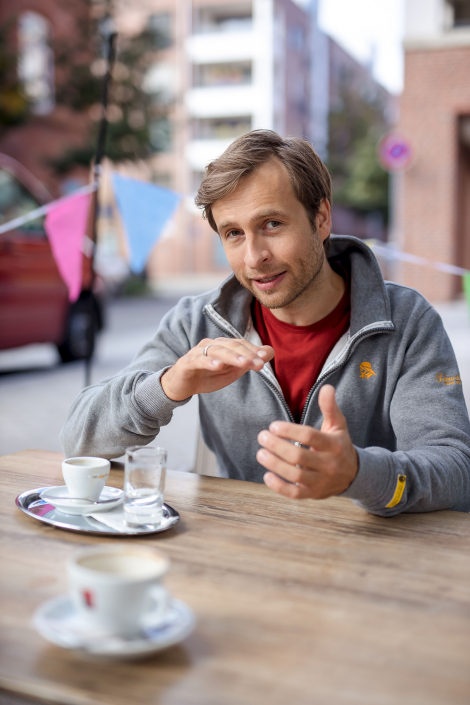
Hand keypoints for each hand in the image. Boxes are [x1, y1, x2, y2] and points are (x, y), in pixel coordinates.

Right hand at [161, 338, 274, 400]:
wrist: (181, 385)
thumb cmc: (207, 376)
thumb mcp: (232, 371)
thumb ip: (249, 361)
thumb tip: (269, 352)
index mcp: (222, 345)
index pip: (240, 344)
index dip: (253, 350)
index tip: (265, 358)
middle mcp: (210, 345)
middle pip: (231, 346)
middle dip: (246, 354)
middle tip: (259, 364)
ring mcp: (197, 352)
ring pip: (217, 351)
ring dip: (232, 357)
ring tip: (244, 364)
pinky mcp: (186, 363)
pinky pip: (199, 360)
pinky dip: (209, 362)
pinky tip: (218, 366)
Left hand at [256, 385, 357, 499]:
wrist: (354, 475)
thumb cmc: (340, 445)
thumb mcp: (338, 425)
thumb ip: (330, 407)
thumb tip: (326, 387)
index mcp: (334, 445)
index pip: (309, 436)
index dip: (289, 430)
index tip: (273, 425)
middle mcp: (329, 464)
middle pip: (298, 456)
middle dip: (276, 446)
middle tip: (262, 437)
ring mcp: (321, 481)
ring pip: (295, 475)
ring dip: (274, 465)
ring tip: (260, 453)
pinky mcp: (314, 494)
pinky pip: (295, 494)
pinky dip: (279, 487)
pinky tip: (267, 475)